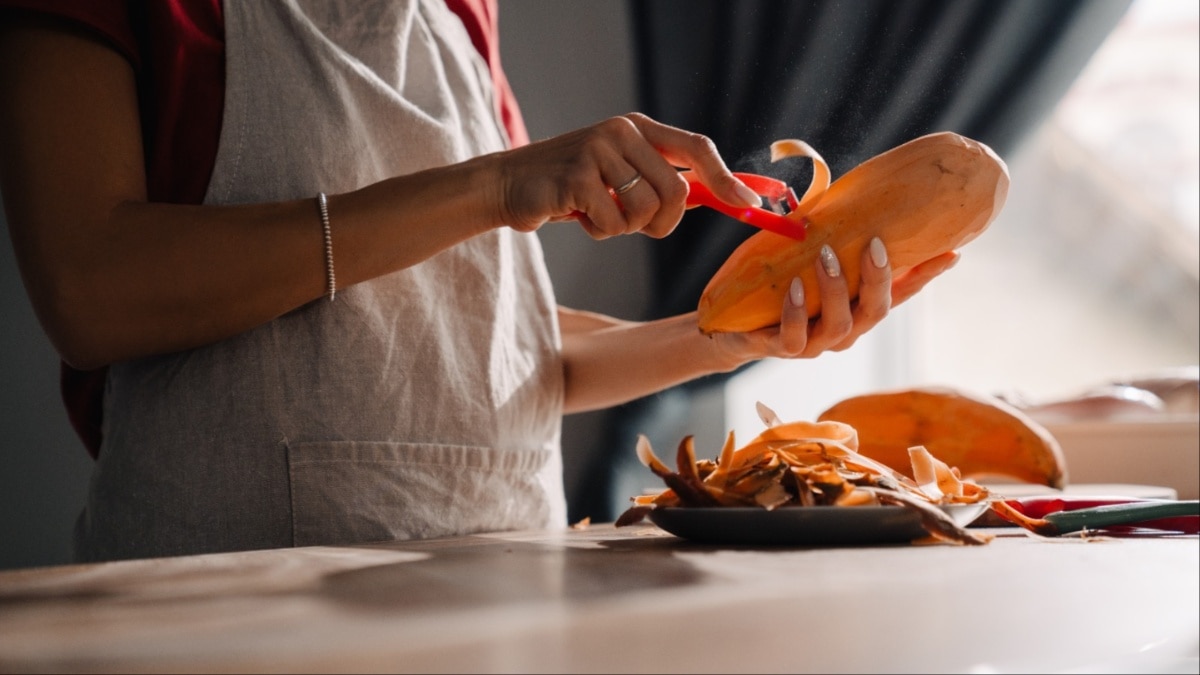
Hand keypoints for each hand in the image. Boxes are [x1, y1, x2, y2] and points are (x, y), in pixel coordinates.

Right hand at [495, 113, 760, 238]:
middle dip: (662, 223)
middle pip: (676, 192)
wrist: (509, 185)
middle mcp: (622, 132)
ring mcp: (598, 150)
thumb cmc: (571, 188)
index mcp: (638, 128)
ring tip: (597, 214)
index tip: (748, 202)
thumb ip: (661, 180)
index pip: (696, 148)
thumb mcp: (619, 175)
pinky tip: (576, 216)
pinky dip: (598, 231)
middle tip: (634, 225)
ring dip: (625, 228)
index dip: (726, 177)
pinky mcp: (577, 176)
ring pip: (646, 211)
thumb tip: (717, 195)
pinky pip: (612, 222)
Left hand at [710, 242, 960, 360]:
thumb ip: (835, 237)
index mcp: (858, 307)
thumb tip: (854, 195)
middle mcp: (845, 329)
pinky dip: (797, 313)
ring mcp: (816, 343)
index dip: (927, 275)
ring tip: (825, 257)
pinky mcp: (783, 348)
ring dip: (835, 289)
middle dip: (878, 278)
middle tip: (872, 244)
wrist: (735, 324)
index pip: (901, 292)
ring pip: (840, 325)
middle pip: (876, 311)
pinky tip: (794, 290)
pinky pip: (795, 337)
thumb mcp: (810, 257)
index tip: (952, 251)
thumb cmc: (780, 285)